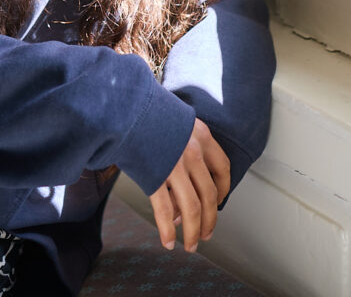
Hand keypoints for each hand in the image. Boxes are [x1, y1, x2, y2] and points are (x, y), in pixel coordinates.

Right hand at [148, 117, 229, 251]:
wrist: (127, 105)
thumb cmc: (150, 113)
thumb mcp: (178, 123)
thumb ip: (186, 148)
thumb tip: (183, 184)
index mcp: (202, 136)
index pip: (223, 169)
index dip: (224, 190)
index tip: (219, 202)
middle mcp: (193, 152)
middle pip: (210, 195)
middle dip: (209, 220)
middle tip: (206, 234)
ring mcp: (175, 165)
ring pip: (192, 208)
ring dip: (193, 232)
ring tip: (190, 245)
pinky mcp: (155, 176)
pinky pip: (165, 211)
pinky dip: (167, 230)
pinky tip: (167, 242)